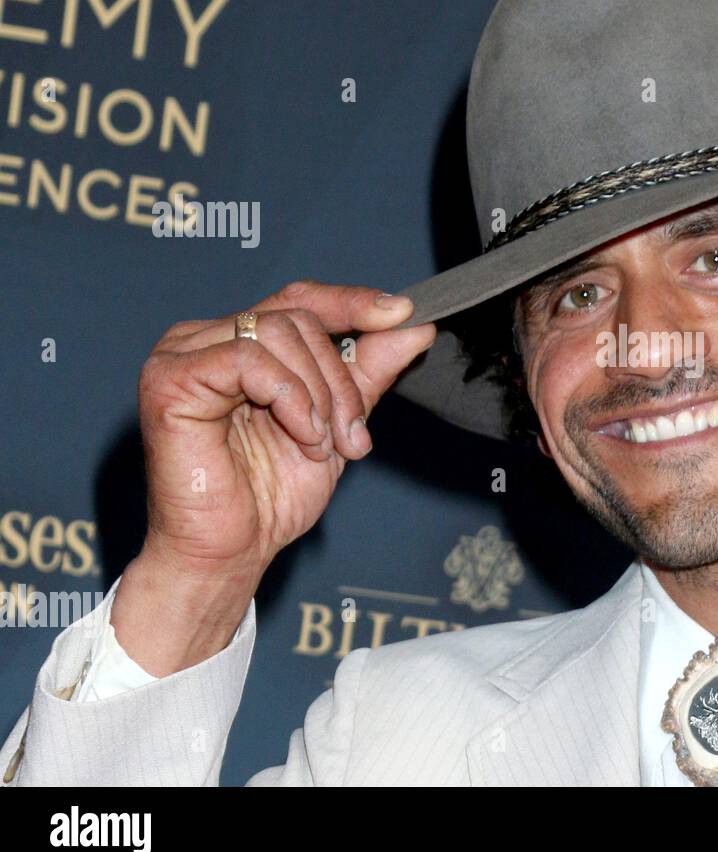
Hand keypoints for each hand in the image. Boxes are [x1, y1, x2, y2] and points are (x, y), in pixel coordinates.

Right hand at [114, 280, 436, 673]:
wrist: (232, 551)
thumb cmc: (270, 495)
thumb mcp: (337, 424)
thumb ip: (368, 373)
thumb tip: (414, 326)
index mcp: (240, 344)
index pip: (300, 300)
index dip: (352, 302)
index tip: (402, 313)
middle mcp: (205, 339)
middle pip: (296, 319)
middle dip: (340, 379)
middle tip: (352, 435)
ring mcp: (181, 354)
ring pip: (278, 334)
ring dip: (318, 394)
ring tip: (320, 445)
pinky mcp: (169, 379)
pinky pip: (248, 360)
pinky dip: (290, 399)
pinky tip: (300, 436)